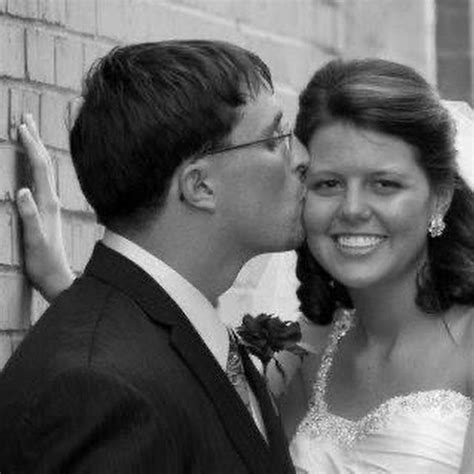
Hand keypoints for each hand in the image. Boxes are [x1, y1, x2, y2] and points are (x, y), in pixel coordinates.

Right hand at [17, 114, 74, 301]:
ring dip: (35, 150)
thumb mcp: (34, 240)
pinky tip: (32, 166)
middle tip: (26, 117)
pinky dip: (34, 167)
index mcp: (48, 203)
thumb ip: (29, 216)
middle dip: (35, 140)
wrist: (57, 279)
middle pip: (44, 164)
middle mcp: (52, 200)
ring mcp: (51, 206)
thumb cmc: (43, 262)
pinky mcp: (47, 212)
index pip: (40, 168)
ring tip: (29, 133)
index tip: (21, 125)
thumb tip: (22, 190)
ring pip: (43, 171)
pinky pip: (41, 182)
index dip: (30, 146)